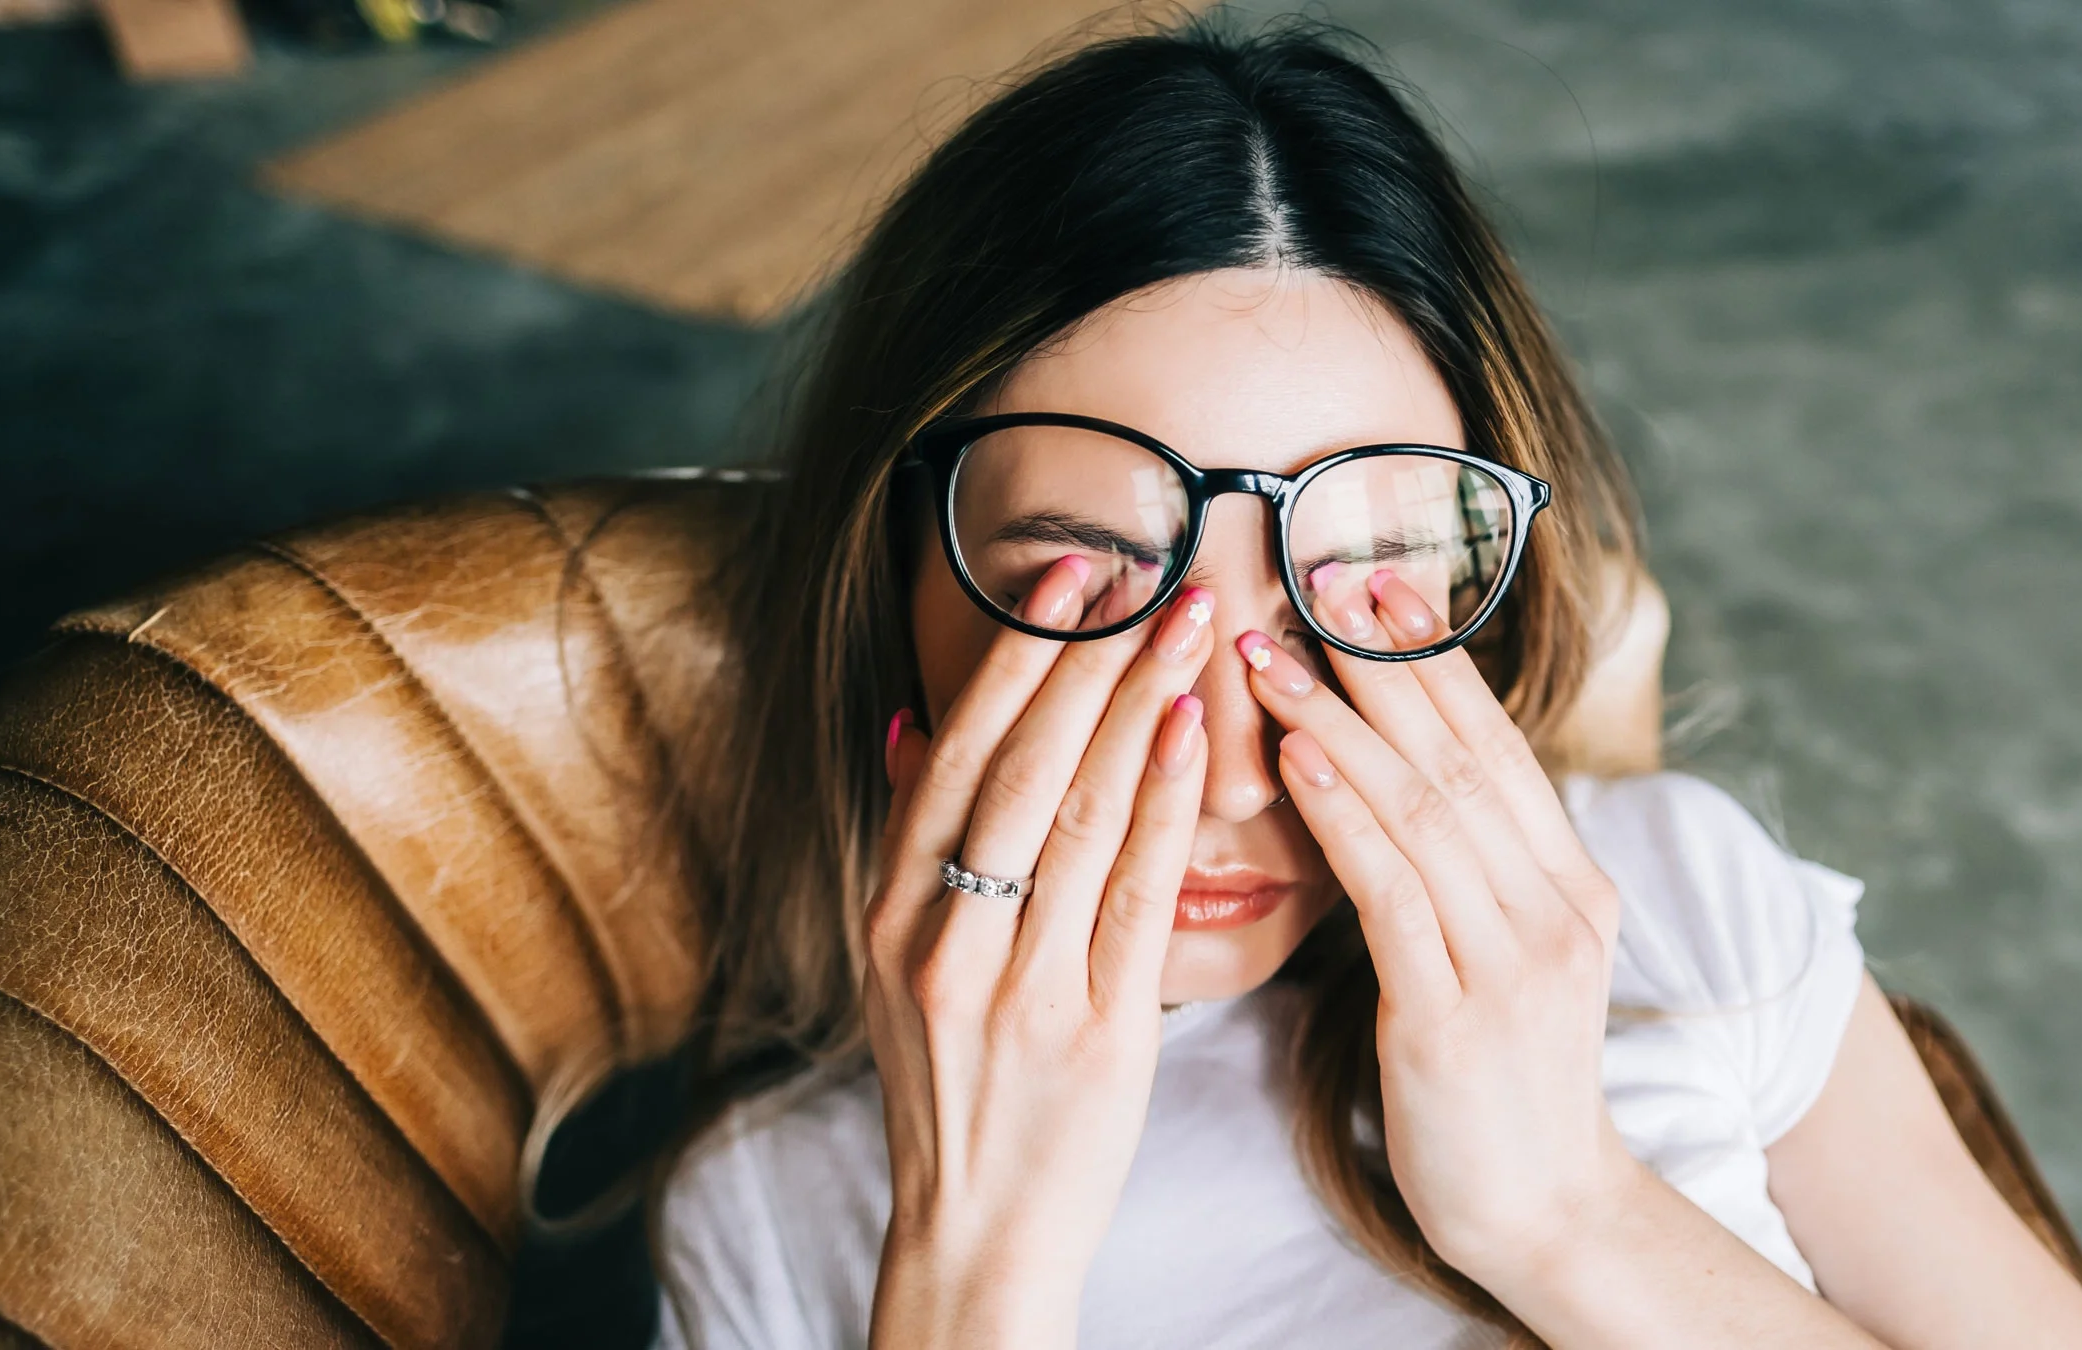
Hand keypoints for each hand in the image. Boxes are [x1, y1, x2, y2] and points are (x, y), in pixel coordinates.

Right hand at [860, 557, 1215, 1346]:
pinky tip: (1190, 734)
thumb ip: (908, 846)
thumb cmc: (953, 1084)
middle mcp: (942, 940)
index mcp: (891, 914)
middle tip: (1147, 571)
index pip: (952, 757)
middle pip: (1017, 769)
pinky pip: (1131, 896)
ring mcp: (1015, 986)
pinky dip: (1160, 805)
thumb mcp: (898, 964)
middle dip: (1084, 659)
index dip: (1011, 660)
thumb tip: (907, 724)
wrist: (977, 1229)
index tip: (1066, 578)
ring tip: (1188, 624)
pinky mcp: (1094, 1030)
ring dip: (1135, 706)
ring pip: (1076, 818)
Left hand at [1237, 568, 1640, 1292]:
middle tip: (1316, 579)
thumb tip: (1395, 776)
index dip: (1434, 661)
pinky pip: (1392, 891)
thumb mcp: (1502, 957)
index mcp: (1572, 885)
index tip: (1374, 584)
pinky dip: (1342, 815)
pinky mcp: (1455, 1016)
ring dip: (1339, 721)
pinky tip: (1293, 759)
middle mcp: (1557, 907)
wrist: (1543, 1212)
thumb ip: (1470, 870)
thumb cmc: (1498, 1081)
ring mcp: (1514, 960)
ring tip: (1270, 655)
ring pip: (1423, 808)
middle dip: (1384, 662)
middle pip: (1461, 755)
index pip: (1495, 745)